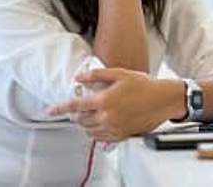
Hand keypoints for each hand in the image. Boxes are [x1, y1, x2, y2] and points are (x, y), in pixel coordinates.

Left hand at [47, 68, 185, 141]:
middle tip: (81, 107)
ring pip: (89, 130)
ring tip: (92, 114)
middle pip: (80, 120)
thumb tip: (79, 77)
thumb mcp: (120, 74)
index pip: (75, 106)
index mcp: (104, 100)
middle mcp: (106, 116)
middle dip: (77, 114)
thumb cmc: (144, 85)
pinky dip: (96, 131)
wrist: (163, 100)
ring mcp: (113, 127)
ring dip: (86, 123)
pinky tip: (102, 122)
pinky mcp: (121, 135)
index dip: (59, 109)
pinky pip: (100, 137)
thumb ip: (96, 75)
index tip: (49, 111)